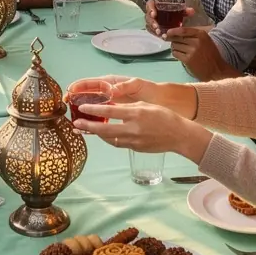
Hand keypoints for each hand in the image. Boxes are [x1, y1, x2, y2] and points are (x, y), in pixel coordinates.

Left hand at [73, 101, 209, 162]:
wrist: (179, 136)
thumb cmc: (164, 116)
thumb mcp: (146, 106)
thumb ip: (128, 107)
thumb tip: (111, 106)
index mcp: (135, 114)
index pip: (109, 111)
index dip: (94, 110)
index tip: (82, 108)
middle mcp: (133, 129)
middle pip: (104, 129)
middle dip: (88, 127)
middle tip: (76, 124)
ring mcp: (134, 141)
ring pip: (109, 138)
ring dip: (96, 134)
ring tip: (85, 130)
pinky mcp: (135, 149)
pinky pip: (118, 143)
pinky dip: (109, 138)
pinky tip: (103, 135)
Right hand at [145, 0, 194, 36]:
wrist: (171, 13)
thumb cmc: (174, 9)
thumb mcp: (178, 8)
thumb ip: (184, 10)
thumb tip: (192, 11)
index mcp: (155, 4)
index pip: (149, 4)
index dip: (150, 9)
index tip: (154, 14)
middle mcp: (151, 12)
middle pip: (148, 16)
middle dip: (152, 23)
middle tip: (157, 28)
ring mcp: (151, 20)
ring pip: (149, 24)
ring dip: (153, 29)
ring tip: (159, 33)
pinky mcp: (153, 26)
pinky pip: (151, 30)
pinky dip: (155, 33)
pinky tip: (161, 36)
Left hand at [165, 27, 229, 79]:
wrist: (216, 70)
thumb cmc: (211, 55)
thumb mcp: (206, 41)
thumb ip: (193, 35)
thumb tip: (176, 32)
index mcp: (201, 35)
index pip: (183, 30)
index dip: (173, 31)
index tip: (168, 32)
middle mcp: (196, 41)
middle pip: (177, 38)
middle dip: (172, 39)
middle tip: (171, 41)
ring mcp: (192, 51)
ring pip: (175, 45)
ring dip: (174, 47)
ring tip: (180, 50)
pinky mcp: (188, 60)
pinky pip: (176, 54)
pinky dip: (176, 54)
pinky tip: (180, 55)